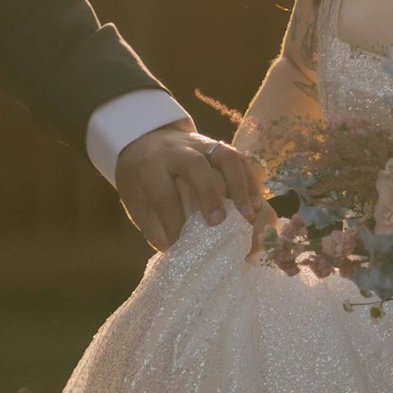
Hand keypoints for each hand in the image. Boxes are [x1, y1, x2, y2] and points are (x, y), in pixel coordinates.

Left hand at [113, 126, 270, 252]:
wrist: (147, 139)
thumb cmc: (142, 179)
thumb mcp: (136, 201)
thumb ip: (155, 225)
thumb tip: (181, 252)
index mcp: (150, 166)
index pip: (163, 193)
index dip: (172, 221)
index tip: (180, 246)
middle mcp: (178, 151)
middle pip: (196, 166)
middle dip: (209, 195)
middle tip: (218, 223)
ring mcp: (202, 145)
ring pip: (226, 157)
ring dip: (240, 187)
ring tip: (248, 216)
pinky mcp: (220, 147)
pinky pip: (241, 160)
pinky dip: (251, 183)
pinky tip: (257, 205)